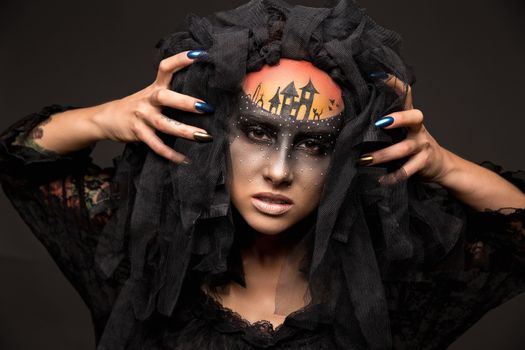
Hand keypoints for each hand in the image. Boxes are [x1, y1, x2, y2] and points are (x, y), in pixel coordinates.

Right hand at [93, 50, 212, 163]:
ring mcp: (141, 116)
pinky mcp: (137, 132)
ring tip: (203, 137)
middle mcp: (148, 99)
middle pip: (165, 97)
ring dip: (184, 130)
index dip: (180, 59)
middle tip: (205, 107)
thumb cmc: (138, 107)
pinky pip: (155, 145)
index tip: (199, 55)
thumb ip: (171, 94)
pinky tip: (184, 159)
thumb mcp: (151, 95)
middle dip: (185, 102)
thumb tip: (204, 98)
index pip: (166, 68)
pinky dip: (170, 153)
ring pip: (163, 124)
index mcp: (154, 87)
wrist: (106, 119)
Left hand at [359, 75, 450, 182]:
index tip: (378, 75)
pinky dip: (394, 176)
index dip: (395, 84)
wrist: (440, 165)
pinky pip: (408, 170)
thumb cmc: (412, 145)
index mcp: (410, 118)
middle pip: (414, 117)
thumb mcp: (402, 131)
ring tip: (364, 160)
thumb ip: (386, 125)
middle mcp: (418, 129)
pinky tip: (381, 180)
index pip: (405, 95)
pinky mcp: (424, 163)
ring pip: (404, 148)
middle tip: (379, 123)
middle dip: (398, 118)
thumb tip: (355, 117)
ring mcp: (422, 145)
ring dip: (383, 154)